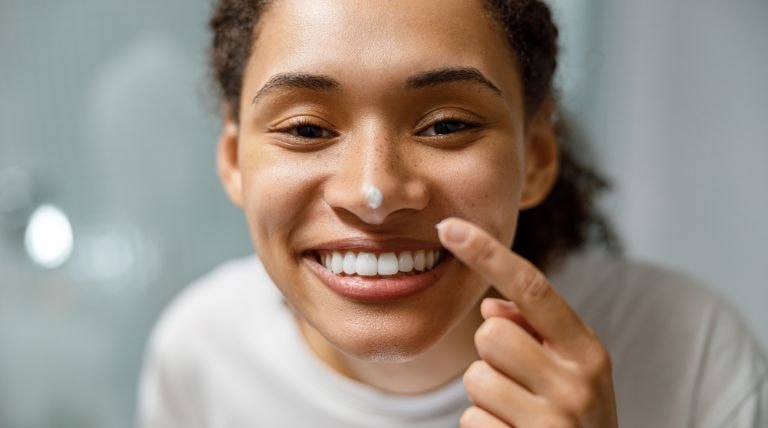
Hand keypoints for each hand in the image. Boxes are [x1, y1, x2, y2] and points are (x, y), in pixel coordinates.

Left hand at [437, 217, 617, 427]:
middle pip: (490, 335)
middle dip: (492, 357)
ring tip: (518, 416)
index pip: (533, 288)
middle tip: (519, 385)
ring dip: (485, 397)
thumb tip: (491, 308)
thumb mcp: (571, 374)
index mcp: (588, 351)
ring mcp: (554, 420)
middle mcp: (578, 381)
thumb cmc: (573, 422)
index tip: (449, 227)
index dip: (488, 254)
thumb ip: (535, 334)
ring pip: (475, 378)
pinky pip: (470, 420)